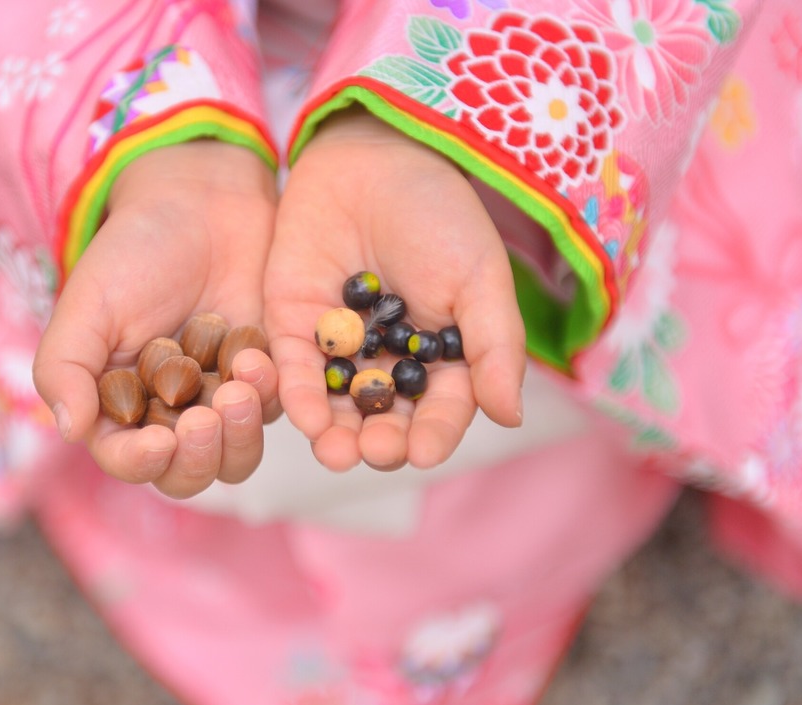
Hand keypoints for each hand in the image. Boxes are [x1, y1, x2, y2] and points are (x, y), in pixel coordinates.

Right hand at [34, 140, 280, 498]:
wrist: (202, 202)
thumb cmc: (135, 252)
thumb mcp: (88, 304)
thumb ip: (65, 367)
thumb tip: (68, 431)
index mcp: (120, 408)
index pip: (127, 460)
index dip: (141, 463)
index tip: (158, 443)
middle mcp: (171, 416)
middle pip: (188, 473)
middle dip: (198, 457)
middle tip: (204, 420)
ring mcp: (223, 401)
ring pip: (237, 457)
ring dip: (240, 436)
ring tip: (239, 391)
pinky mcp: (269, 380)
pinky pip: (278, 409)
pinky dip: (269, 393)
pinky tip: (255, 355)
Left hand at [265, 108, 525, 471]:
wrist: (373, 155)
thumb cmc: (438, 213)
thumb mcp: (479, 277)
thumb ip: (494, 346)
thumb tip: (510, 417)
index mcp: (439, 358)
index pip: (438, 409)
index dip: (434, 434)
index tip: (427, 453)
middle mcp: (387, 363)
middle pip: (384, 418)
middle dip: (380, 441)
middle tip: (376, 451)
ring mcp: (338, 349)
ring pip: (335, 407)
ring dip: (334, 435)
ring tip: (335, 452)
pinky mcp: (292, 327)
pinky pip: (294, 371)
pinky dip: (297, 395)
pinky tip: (304, 417)